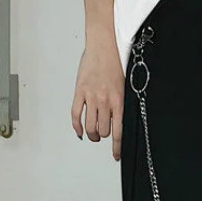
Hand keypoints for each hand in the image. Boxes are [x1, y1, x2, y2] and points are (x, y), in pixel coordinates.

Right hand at [71, 27, 124, 159]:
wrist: (104, 45)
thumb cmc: (116, 62)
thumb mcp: (125, 85)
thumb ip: (121, 102)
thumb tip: (121, 119)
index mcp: (119, 101)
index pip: (118, 132)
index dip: (117, 147)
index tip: (116, 155)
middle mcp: (105, 101)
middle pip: (104, 131)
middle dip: (104, 136)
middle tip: (104, 135)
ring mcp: (91, 97)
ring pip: (90, 127)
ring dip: (92, 134)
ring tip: (94, 134)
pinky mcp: (80, 92)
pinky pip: (76, 115)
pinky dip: (77, 127)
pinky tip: (80, 131)